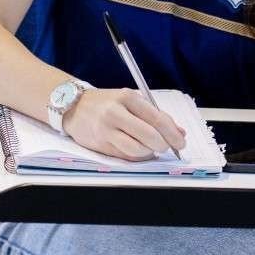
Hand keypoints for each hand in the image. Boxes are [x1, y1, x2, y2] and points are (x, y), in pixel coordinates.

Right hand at [62, 88, 186, 161]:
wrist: (73, 106)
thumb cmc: (106, 103)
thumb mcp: (130, 100)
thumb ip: (155, 115)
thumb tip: (179, 132)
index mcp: (127, 98)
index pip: (157, 119)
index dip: (173, 134)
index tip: (181, 142)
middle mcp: (116, 113)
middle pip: (149, 137)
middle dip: (163, 146)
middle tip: (165, 147)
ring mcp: (106, 130)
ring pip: (138, 151)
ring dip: (148, 153)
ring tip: (148, 147)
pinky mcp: (100, 145)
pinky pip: (125, 157)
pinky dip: (136, 157)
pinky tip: (135, 149)